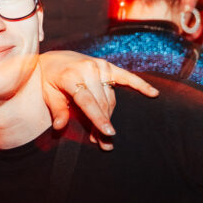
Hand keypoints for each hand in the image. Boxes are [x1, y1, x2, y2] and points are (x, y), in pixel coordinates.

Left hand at [38, 51, 158, 150]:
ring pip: (111, 97)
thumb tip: (59, 128)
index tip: (107, 132)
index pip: (87, 101)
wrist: (53, 58)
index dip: (98, 117)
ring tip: (107, 134)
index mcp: (71, 77)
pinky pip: (127, 76)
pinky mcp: (108, 66)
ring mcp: (99, 66)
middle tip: (104, 143)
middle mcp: (88, 70)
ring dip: (110, 116)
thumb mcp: (48, 94)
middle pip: (101, 103)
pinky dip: (140, 84)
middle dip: (103, 123)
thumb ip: (57, 110)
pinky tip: (153, 93)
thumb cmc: (49, 79)